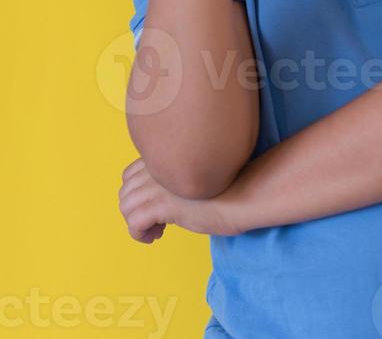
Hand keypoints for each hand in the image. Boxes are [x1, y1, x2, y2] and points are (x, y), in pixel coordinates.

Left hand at [118, 158, 245, 241]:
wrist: (245, 193)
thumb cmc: (230, 186)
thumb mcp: (198, 174)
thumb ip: (178, 176)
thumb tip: (167, 195)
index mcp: (166, 156)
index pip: (131, 173)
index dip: (138, 193)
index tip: (155, 206)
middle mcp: (158, 167)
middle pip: (125, 191)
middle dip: (135, 209)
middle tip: (156, 221)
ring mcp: (159, 185)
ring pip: (126, 206)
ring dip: (136, 222)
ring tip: (157, 230)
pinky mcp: (163, 205)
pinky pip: (134, 222)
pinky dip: (139, 234)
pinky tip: (156, 236)